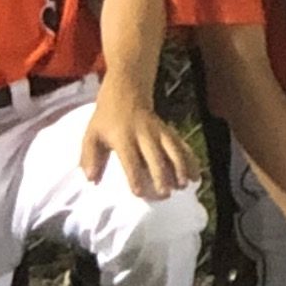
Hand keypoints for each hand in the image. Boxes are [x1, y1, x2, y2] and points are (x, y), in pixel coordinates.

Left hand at [82, 88, 202, 200]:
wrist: (126, 91)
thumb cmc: (106, 119)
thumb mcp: (91, 135)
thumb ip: (89, 158)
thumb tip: (91, 180)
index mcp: (122, 136)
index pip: (129, 157)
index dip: (134, 175)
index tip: (139, 193)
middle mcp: (143, 133)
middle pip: (154, 155)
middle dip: (161, 174)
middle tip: (165, 193)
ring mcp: (158, 131)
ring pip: (172, 148)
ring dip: (180, 167)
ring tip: (184, 185)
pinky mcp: (168, 130)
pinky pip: (182, 144)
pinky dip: (191, 159)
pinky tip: (196, 175)